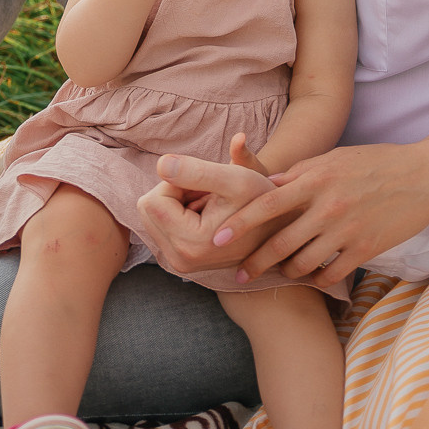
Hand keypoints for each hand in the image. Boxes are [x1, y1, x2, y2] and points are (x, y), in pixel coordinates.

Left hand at [138, 149, 284, 273]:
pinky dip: (181, 215)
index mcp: (189, 243)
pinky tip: (209, 215)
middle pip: (148, 210)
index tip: (207, 185)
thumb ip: (196, 171)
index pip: (153, 199)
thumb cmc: (261, 201)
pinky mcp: (181, 262)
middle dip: (176, 193)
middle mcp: (180, 260)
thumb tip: (160, 165)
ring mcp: (180, 264)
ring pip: (154, 217)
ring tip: (212, 204)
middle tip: (209, 193)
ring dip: (179, 203)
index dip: (178, 182)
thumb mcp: (235, 179)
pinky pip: (163, 227)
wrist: (280, 228)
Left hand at [213, 139, 428, 289]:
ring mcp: (346, 231)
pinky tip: (313, 275)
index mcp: (316, 178)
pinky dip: (317, 278)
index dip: (239, 222)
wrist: (425, 176)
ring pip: (302, 263)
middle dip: (254, 262)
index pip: (266, 203)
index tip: (217, 237)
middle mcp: (327, 206)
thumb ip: (301, 173)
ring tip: (281, 271)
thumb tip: (268, 185)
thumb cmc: (377, 162)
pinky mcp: (365, 250)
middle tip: (239, 273)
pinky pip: (330, 273)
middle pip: (279, 242)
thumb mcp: (336, 157)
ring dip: (287, 271)